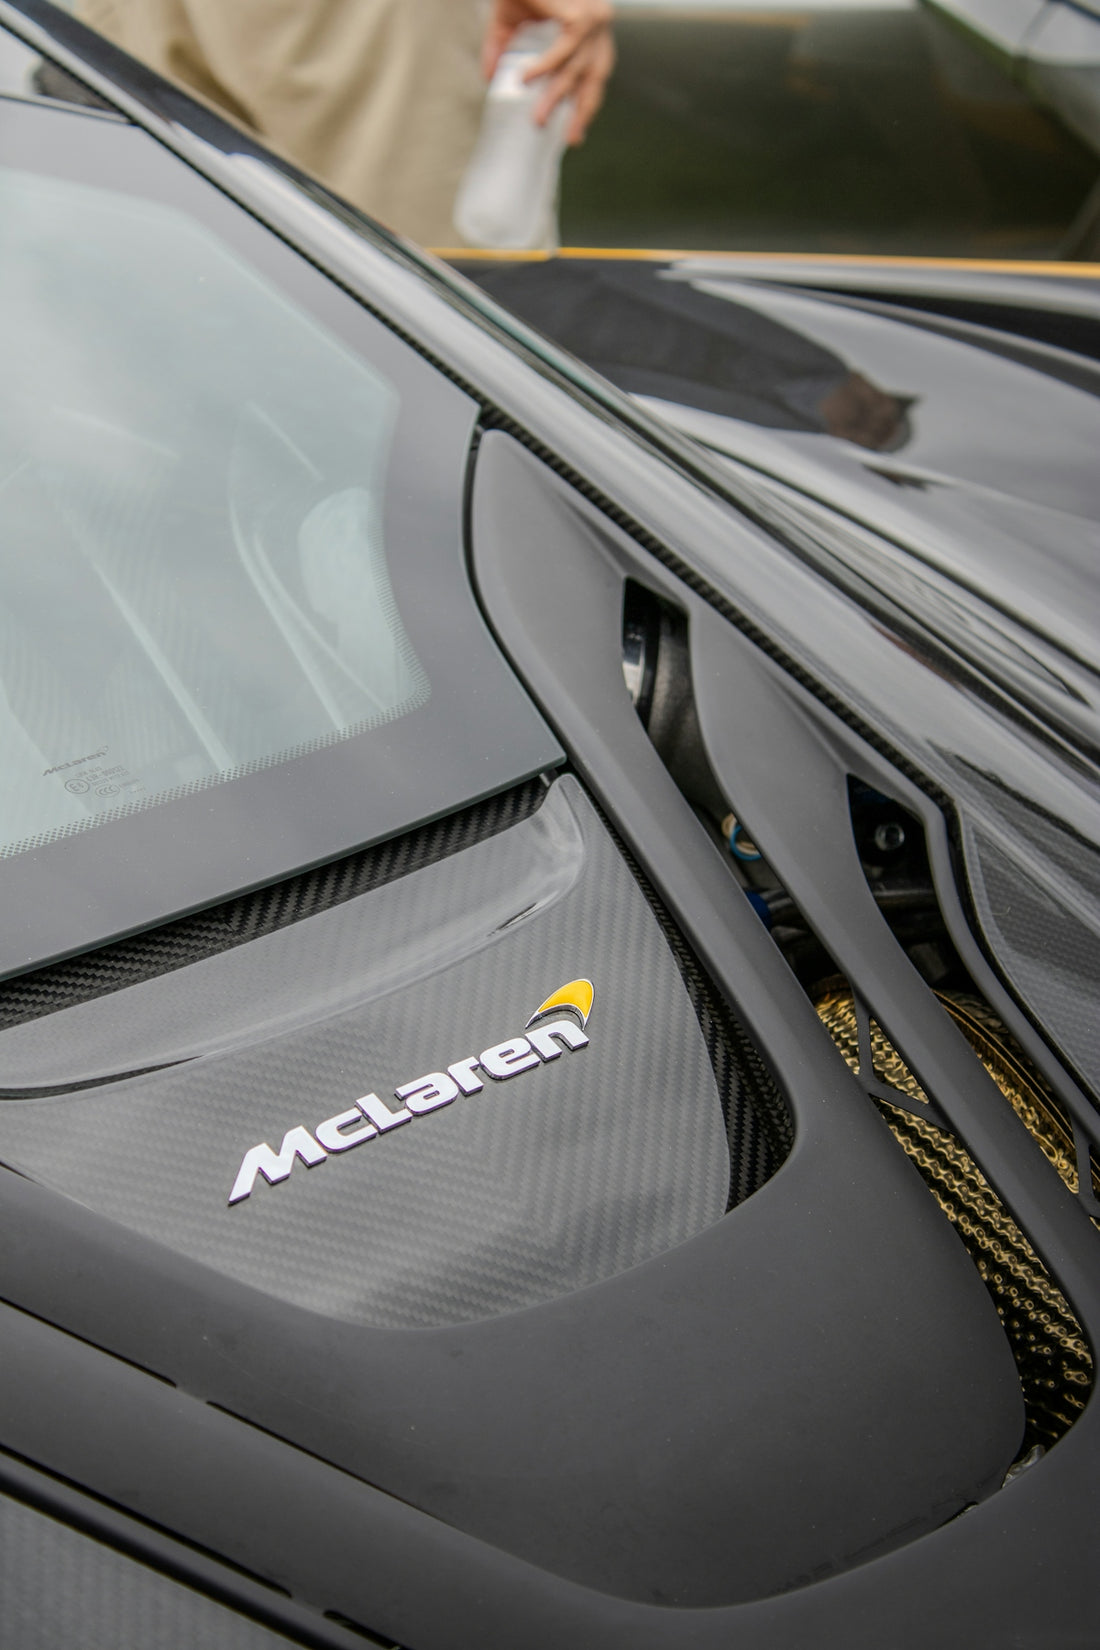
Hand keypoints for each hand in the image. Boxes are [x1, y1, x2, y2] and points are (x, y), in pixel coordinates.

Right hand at [482, 0, 614, 144]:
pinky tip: (527, 79)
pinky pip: (564, 52)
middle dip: (583, 110)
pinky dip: (546, 68)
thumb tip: (486, 78)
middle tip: (570, 139)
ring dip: (557, 97)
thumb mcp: (509, 19)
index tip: (576, 131)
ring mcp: (594, 18)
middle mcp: (598, 22)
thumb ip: (501, 47)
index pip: (595, 70)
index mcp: (590, 25)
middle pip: (597, 76)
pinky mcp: (582, 15)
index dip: (587, 101)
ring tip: (537, 118)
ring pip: (578, 70)